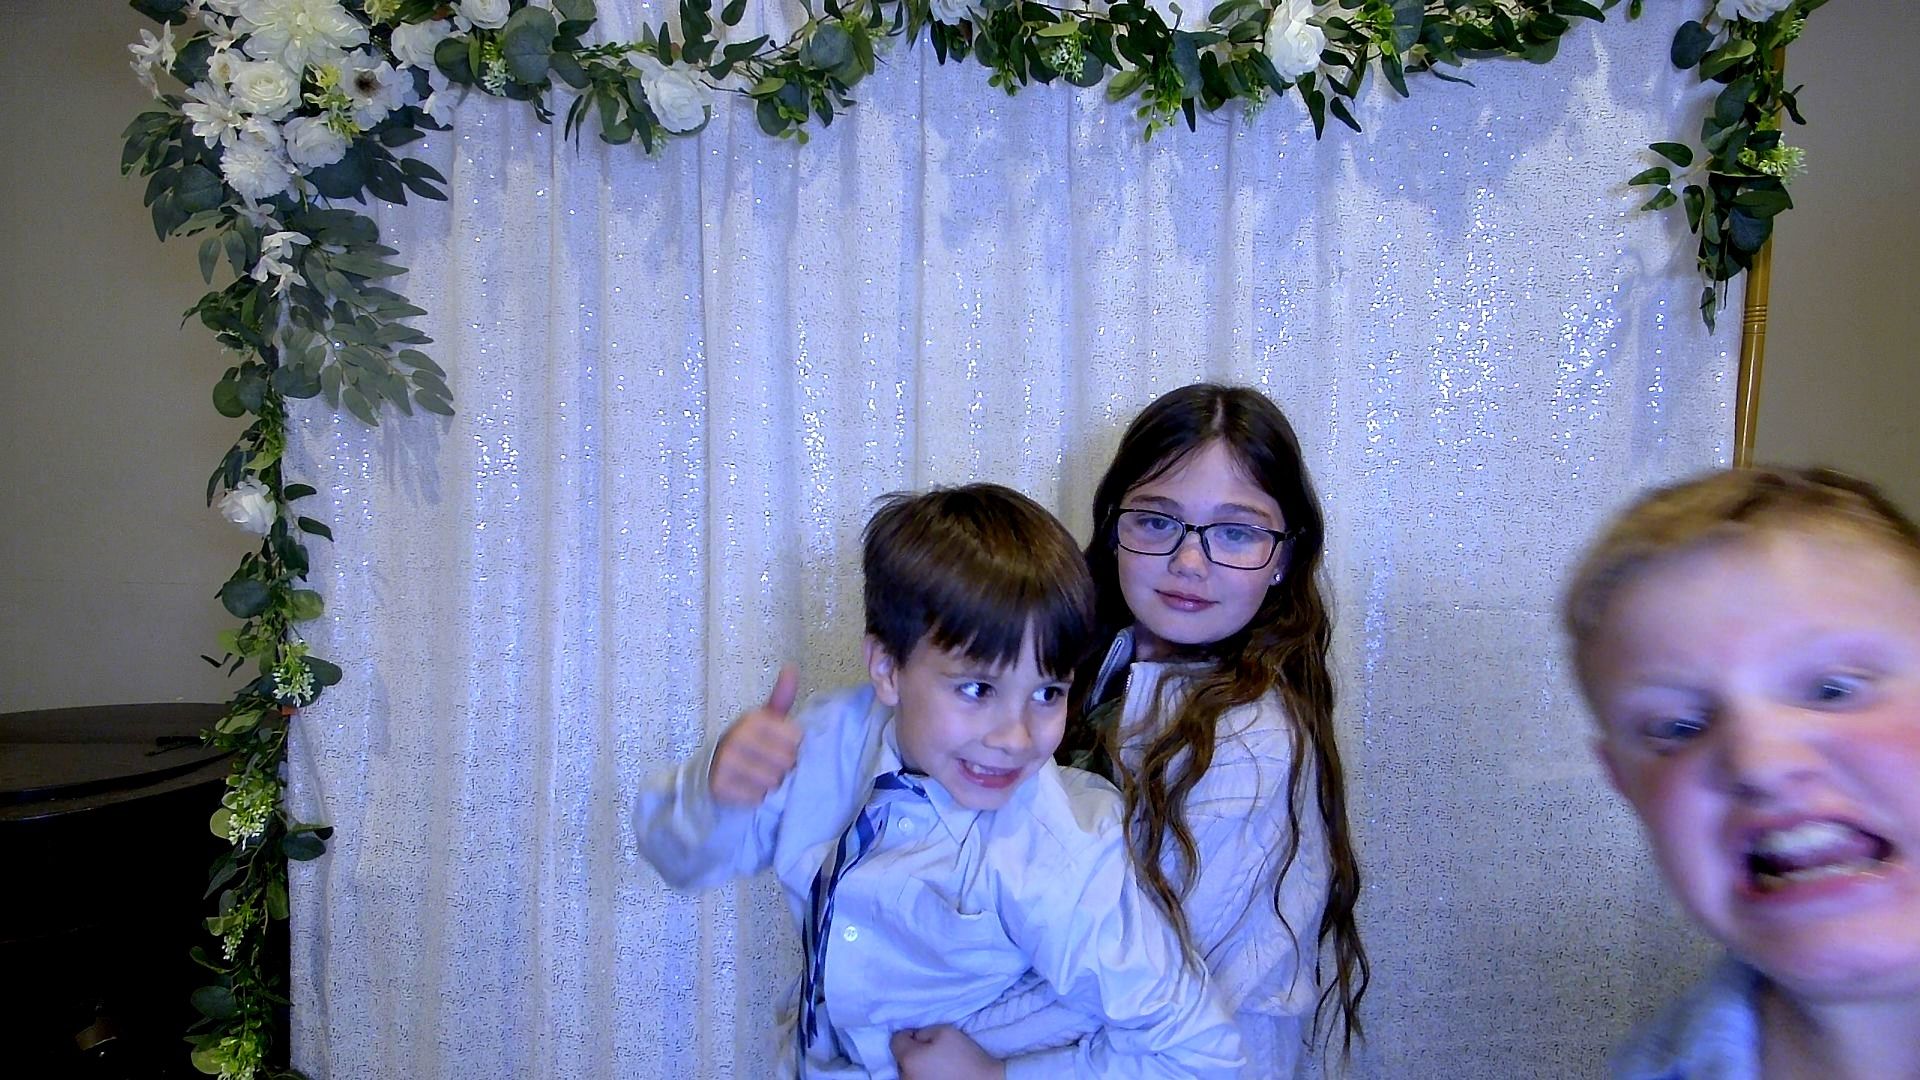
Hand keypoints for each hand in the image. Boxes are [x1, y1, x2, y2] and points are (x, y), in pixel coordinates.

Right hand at [707, 665, 801, 806]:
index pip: (796, 740)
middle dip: (782, 768)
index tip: (780, 747)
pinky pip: (756, 797)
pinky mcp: (720, 785)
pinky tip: (746, 786)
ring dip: (770, 784)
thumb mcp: (763, 719)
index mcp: (753, 719)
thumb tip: (791, 668)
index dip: (793, 748)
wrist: (708, 769)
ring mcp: (727, 762)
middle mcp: (738, 737)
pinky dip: (755, 796)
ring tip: (758, 775)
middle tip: (768, 764)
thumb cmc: (746, 742)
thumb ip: (781, 697)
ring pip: (773, 782)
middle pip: (787, 762)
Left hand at [891, 1025, 1005, 1079]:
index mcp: (909, 1059)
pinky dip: (923, 1077)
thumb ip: (923, 1031)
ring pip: (907, 1073)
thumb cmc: (964, 1056)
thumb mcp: (945, 1031)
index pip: (895, 1040)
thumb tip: (915, 1039)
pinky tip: (938, 1076)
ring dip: (917, 1068)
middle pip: (901, 1059)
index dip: (908, 1034)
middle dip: (912, 1052)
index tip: (923, 1037)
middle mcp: (905, 1077)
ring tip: (937, 1067)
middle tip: (933, 1052)